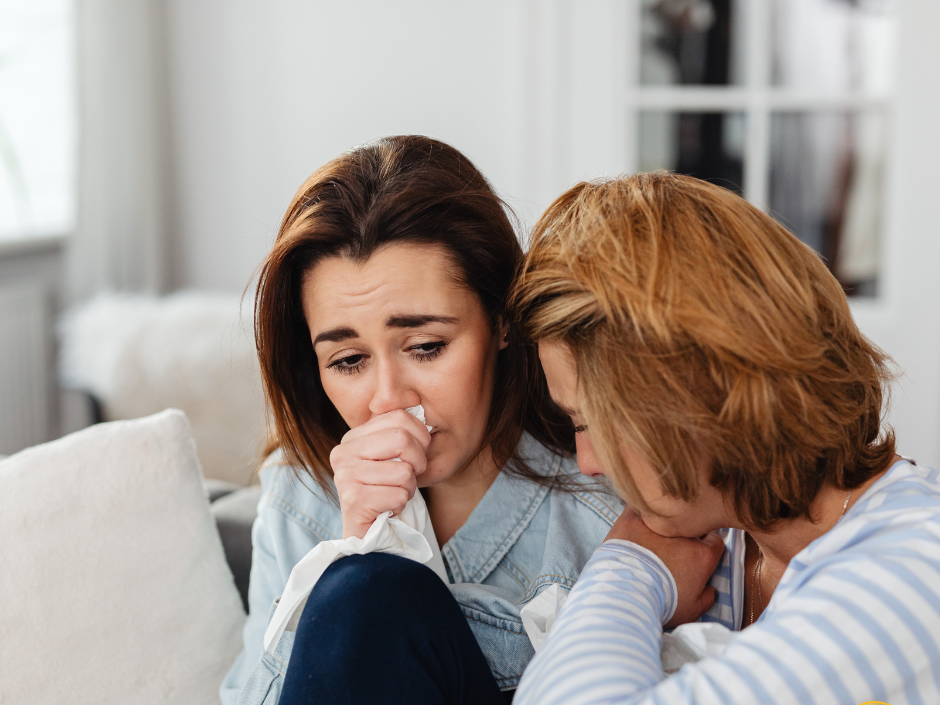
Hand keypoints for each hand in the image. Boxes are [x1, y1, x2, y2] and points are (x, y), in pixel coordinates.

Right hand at [330, 409, 431, 538]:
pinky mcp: (353, 500)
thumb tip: (420, 407)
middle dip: (418, 462)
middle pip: (402, 439)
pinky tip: (387, 508)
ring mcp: (345, 476)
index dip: (420, 437)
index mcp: (353, 437)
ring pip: (404, 470)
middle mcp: (343, 452)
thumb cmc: (389, 492)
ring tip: (394, 494)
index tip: (416, 456)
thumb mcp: (395, 457)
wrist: (373, 535)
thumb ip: (402, 432)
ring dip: (409, 488)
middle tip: (409, 477)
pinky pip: (399, 494)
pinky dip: (402, 504)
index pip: (399, 417)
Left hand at [605, 508, 724, 627]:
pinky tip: (634, 521)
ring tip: (652, 535)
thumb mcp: (692, 610)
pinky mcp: (633, 518)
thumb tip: (712, 590)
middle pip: (691, 525)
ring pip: (665, 514)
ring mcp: (658, 523)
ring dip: (662, 522)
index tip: (696, 555)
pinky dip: (638, 511)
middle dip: (686, 534)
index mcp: (701, 554)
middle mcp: (684, 534)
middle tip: (672, 549)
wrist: (626, 594)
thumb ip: (706, 597)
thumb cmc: (661, 605)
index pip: (715, 541)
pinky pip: (638, 505)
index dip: (706, 547)